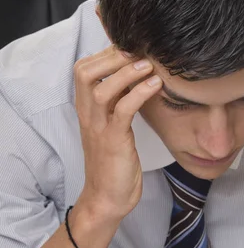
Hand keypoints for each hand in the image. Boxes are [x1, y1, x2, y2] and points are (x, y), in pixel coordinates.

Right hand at [73, 46, 161, 219]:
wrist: (107, 200)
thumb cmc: (114, 165)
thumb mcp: (113, 129)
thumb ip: (117, 106)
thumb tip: (135, 82)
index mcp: (86, 111)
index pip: (83, 70)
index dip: (105, 53)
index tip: (129, 47)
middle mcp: (88, 116)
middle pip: (84, 72)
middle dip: (112, 55)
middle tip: (139, 49)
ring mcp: (99, 129)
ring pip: (102, 88)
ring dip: (127, 72)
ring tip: (150, 63)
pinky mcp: (114, 142)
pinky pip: (123, 110)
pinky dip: (139, 94)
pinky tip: (155, 85)